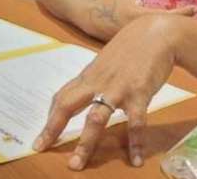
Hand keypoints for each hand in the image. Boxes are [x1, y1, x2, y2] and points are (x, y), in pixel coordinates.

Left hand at [33, 14, 181, 169]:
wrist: (156, 33)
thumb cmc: (131, 48)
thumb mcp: (105, 63)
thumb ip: (94, 79)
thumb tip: (83, 94)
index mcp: (88, 76)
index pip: (62, 97)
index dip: (50, 117)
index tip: (41, 136)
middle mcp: (98, 83)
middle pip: (69, 106)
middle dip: (54, 129)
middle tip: (42, 148)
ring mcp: (117, 89)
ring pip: (96, 119)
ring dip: (85, 143)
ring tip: (77, 164)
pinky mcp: (139, 93)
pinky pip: (135, 123)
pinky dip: (135, 143)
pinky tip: (135, 159)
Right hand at [86, 0, 196, 38]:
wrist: (90, 20)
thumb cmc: (107, 2)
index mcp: (137, 15)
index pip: (165, 15)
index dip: (182, 13)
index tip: (195, 9)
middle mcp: (139, 29)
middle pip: (169, 30)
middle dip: (185, 25)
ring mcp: (138, 38)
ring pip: (163, 38)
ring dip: (177, 33)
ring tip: (195, 30)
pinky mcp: (137, 43)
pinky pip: (155, 41)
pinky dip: (167, 37)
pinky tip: (177, 37)